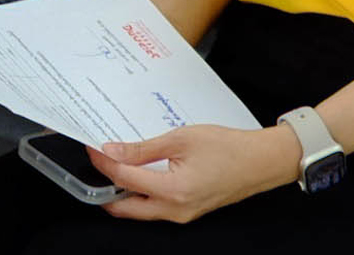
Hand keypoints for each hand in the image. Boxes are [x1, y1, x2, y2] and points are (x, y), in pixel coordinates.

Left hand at [87, 124, 300, 223]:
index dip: (103, 163)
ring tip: (113, 164)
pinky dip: (139, 193)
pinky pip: (154, 208)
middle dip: (104, 186)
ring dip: (121, 191)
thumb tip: (114, 151)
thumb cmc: (228, 148)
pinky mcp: (187, 212)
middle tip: (96, 162)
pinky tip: (137, 173)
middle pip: (124, 207)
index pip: (124, 179)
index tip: (92, 148)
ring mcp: (182, 215)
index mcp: (173, 191)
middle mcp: (175, 210)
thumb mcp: (181, 138)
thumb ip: (143, 148)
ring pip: (138, 210)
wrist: (260, 162)